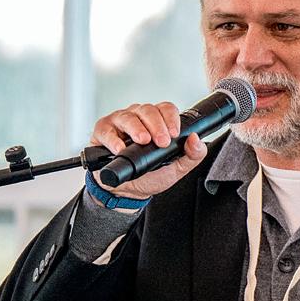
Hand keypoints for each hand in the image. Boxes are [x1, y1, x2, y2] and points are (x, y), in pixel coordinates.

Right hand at [89, 101, 207, 199]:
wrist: (127, 191)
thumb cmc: (150, 175)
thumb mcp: (176, 169)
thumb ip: (192, 155)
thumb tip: (196, 140)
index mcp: (157, 122)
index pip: (166, 109)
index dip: (171, 118)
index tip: (174, 134)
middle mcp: (138, 118)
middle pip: (148, 110)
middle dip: (156, 125)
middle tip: (161, 142)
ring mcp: (119, 123)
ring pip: (128, 117)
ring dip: (137, 128)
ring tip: (143, 140)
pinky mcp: (103, 132)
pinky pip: (106, 130)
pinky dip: (114, 139)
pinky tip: (120, 149)